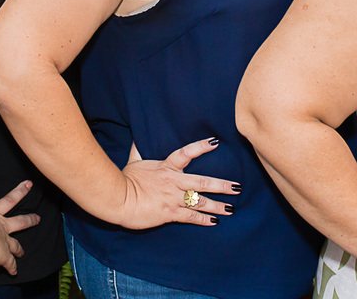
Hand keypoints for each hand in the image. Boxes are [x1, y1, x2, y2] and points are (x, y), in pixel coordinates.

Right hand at [0, 180, 40, 273]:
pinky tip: (14, 272)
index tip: (27, 185)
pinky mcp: (2, 256)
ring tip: (23, 253)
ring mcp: (3, 242)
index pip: (8, 201)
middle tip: (38, 218)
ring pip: (15, 245)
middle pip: (19, 222)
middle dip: (28, 220)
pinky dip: (11, 268)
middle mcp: (1, 228)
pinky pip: (9, 263)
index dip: (18, 193)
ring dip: (20, 249)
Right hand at [115, 138, 239, 228]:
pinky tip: (214, 221)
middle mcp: (173, 181)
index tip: (215, 142)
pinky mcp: (169, 213)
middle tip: (237, 187)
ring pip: (200, 201)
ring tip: (231, 209)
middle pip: (203, 182)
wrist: (118, 199)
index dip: (201, 147)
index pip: (186, 153)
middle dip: (222, 185)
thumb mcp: (134, 161)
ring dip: (217, 205)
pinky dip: (203, 219)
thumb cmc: (125, 179)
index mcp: (166, 166)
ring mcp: (172, 198)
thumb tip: (138, 135)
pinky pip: (191, 217)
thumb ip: (139, 149)